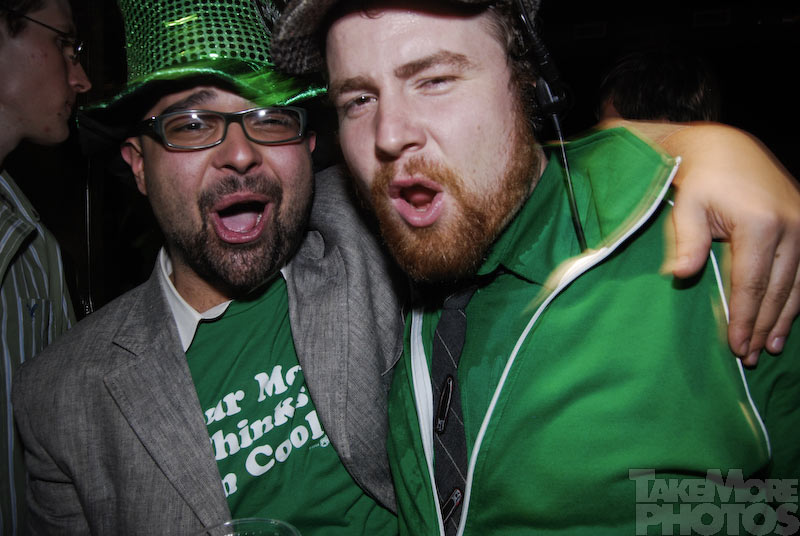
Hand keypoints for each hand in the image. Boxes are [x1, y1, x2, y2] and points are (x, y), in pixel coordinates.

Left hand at [656, 123, 799, 364]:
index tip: (735, 346)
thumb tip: (679, 276)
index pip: (750, 284)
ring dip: (785, 318)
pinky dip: (797, 296)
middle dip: (763, 326)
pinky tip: (788, 318)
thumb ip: (687, 241)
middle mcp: (791, 226)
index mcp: (759, 224)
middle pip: (777, 290)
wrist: (726, 148)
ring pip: (798, 284)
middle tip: (749, 356)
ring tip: (770, 347)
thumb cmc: (700, 179)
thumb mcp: (687, 206)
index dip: (744, 319)